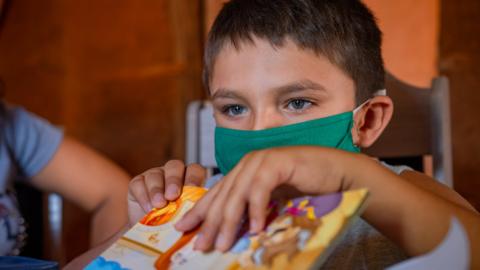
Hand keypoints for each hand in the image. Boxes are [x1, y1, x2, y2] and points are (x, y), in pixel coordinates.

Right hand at [128, 160, 206, 225]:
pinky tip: (148, 208)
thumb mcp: (186, 218)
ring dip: (157, 190)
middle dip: (173, 181)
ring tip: (159, 205)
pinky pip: (139, 183)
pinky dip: (143, 196)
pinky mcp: (138, 183)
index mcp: (189, 178)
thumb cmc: (174, 224)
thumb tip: (198, 217)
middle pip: (174, 166)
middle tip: (172, 196)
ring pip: (155, 174)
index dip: (194, 178)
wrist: (150, 233)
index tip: (193, 190)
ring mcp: (154, 176)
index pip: (194, 170)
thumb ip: (192, 212)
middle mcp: (172, 173)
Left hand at [175, 146, 353, 251]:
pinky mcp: (277, 162)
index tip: (184, 228)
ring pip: (238, 194)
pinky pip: (260, 190)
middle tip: (201, 245)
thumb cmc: (307, 187)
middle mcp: (249, 163)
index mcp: (244, 170)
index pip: (217, 193)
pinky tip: (254, 229)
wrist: (336, 172)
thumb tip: (231, 232)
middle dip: (210, 223)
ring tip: (222, 244)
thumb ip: (252, 209)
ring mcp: (262, 160)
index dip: (199, 211)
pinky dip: (256, 210)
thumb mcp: (272, 201)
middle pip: (223, 196)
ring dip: (229, 222)